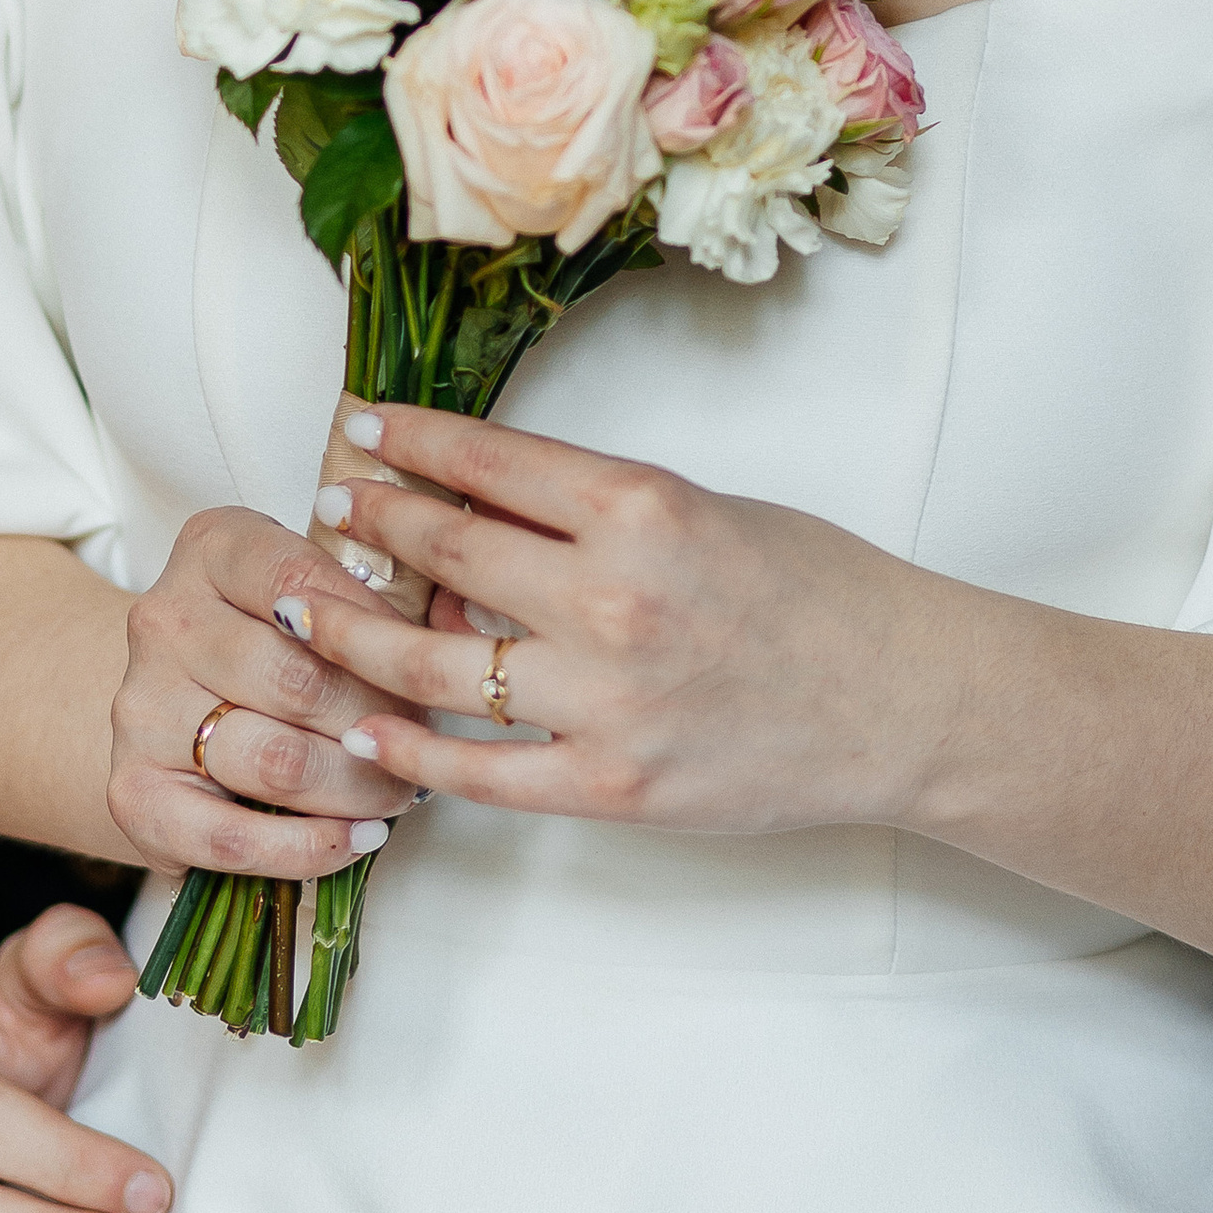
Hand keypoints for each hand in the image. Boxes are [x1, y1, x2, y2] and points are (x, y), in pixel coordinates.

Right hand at [106, 506, 417, 878]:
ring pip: (278, 763)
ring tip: (398, 792)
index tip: (423, 662)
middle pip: (300, 681)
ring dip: (358, 789)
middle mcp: (165, 620)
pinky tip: (357, 839)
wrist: (171, 703)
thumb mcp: (313, 587)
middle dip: (381, 722)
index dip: (378, 628)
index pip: (304, 577)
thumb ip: (375, 595)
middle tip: (422, 743)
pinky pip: (233, 837)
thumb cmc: (271, 639)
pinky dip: (309, 848)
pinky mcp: (133, 793)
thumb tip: (467, 628)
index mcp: (212, 548)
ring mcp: (140, 709)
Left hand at [300, 406, 951, 836]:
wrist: (901, 700)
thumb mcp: (700, 509)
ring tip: (311, 606)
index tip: (360, 426)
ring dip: (356, 631)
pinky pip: (480, 774)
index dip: (407, 440)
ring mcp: (608, 700)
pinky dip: (409, 753)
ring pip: (434, 667)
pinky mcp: (612, 785)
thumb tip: (471, 514)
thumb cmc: (812, 589)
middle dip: (370, 523)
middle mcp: (613, 598)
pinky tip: (364, 729)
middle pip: (445, 553)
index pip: (486, 460)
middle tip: (324, 508)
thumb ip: (588, 513)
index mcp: (640, 507)